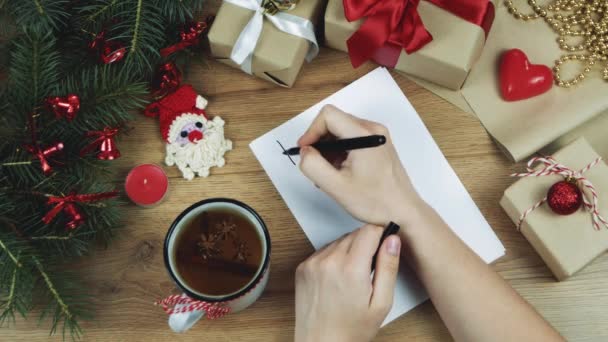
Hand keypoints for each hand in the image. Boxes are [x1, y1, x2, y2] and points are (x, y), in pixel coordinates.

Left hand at [294, 225, 400, 341]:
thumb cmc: (352, 329)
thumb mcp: (381, 303)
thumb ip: (388, 267)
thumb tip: (393, 240)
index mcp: (351, 268)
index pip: (369, 230)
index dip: (380, 235)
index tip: (384, 246)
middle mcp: (329, 261)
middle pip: (354, 234)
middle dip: (366, 245)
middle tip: (369, 270)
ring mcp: (313, 263)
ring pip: (339, 241)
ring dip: (349, 251)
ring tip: (352, 276)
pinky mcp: (303, 267)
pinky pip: (324, 251)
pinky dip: (333, 258)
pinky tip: (338, 278)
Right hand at [298, 105, 423, 226]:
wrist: (404, 213)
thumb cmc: (377, 202)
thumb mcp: (336, 186)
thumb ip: (313, 166)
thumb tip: (304, 152)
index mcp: (365, 135)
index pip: (328, 115)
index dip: (311, 131)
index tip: (305, 151)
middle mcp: (373, 130)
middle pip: (334, 121)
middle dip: (319, 142)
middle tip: (315, 165)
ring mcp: (378, 137)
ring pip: (341, 131)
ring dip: (329, 149)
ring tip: (328, 173)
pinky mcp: (378, 145)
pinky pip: (352, 140)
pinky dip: (340, 152)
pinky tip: (339, 172)